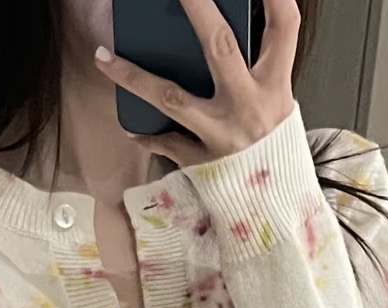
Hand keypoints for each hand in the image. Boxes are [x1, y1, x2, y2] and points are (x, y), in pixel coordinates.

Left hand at [95, 0, 300, 168]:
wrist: (275, 208)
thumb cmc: (273, 148)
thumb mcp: (278, 101)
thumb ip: (258, 69)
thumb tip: (222, 33)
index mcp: (275, 85)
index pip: (284, 26)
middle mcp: (248, 105)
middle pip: (221, 48)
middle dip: (198, 11)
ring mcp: (221, 134)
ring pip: (172, 97)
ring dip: (134, 77)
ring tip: (104, 58)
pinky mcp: (203, 162)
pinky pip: (168, 144)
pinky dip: (150, 137)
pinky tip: (131, 128)